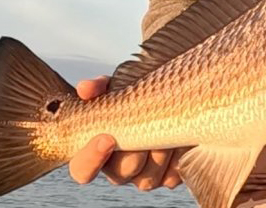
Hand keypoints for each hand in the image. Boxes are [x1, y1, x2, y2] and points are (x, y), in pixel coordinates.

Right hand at [67, 76, 185, 189]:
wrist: (170, 97)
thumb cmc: (133, 94)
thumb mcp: (116, 86)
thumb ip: (98, 86)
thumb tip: (85, 89)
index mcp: (95, 152)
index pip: (81, 170)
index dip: (91, 158)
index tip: (106, 138)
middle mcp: (118, 169)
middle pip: (123, 173)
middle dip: (136, 151)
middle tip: (150, 125)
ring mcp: (143, 175)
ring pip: (148, 178)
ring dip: (160, 151)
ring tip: (170, 123)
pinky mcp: (168, 176)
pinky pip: (172, 176)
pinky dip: (179, 155)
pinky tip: (183, 136)